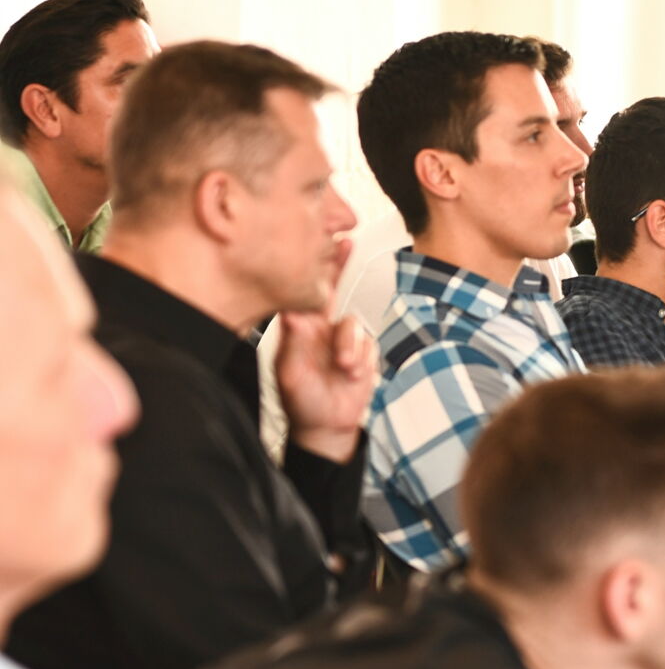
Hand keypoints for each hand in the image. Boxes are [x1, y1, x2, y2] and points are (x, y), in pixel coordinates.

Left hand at [275, 259, 377, 462]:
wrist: (327, 427)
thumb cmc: (302, 402)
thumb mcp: (291, 372)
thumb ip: (296, 341)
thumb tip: (293, 313)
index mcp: (299, 329)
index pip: (305, 291)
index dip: (311, 266)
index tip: (317, 241)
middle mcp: (321, 328)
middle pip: (334, 289)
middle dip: (341, 265)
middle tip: (346, 243)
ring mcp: (343, 340)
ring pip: (352, 324)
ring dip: (349, 346)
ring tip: (344, 367)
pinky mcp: (363, 352)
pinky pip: (367, 343)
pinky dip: (361, 359)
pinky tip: (352, 374)